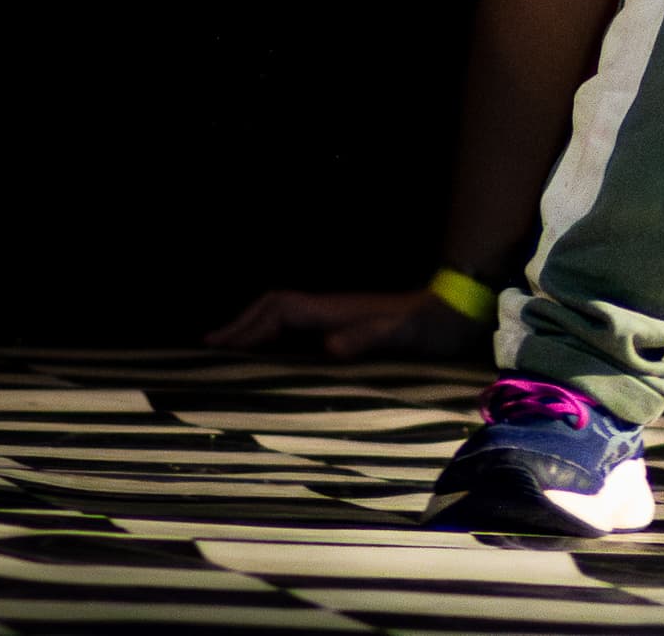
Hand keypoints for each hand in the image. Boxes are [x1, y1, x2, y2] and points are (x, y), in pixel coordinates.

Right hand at [206, 286, 484, 360]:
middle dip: (241, 323)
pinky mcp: (349, 326)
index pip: (279, 310)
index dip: (248, 325)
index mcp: (334, 309)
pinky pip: (299, 328)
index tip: (216, 345)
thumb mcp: (402, 332)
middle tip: (208, 346)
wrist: (455, 312)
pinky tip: (272, 357)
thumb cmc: (428, 325)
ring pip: (284, 316)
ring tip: (227, 351)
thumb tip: (329, 346)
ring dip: (256, 328)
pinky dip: (276, 337)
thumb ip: (369, 336)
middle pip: (274, 307)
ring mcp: (339, 316)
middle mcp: (331, 308)